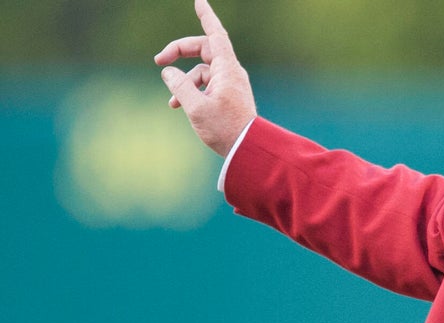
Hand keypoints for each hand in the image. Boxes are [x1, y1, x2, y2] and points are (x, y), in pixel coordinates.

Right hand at [154, 0, 256, 156]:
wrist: (248, 150)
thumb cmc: (226, 129)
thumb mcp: (196, 107)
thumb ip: (179, 86)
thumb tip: (168, 72)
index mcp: (227, 69)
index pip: (215, 35)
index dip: (207, 17)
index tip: (199, 1)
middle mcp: (230, 72)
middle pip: (202, 49)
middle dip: (179, 51)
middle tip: (158, 60)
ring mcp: (229, 84)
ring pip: (201, 71)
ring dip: (183, 81)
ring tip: (171, 101)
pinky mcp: (226, 96)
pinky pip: (204, 85)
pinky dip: (190, 91)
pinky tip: (176, 105)